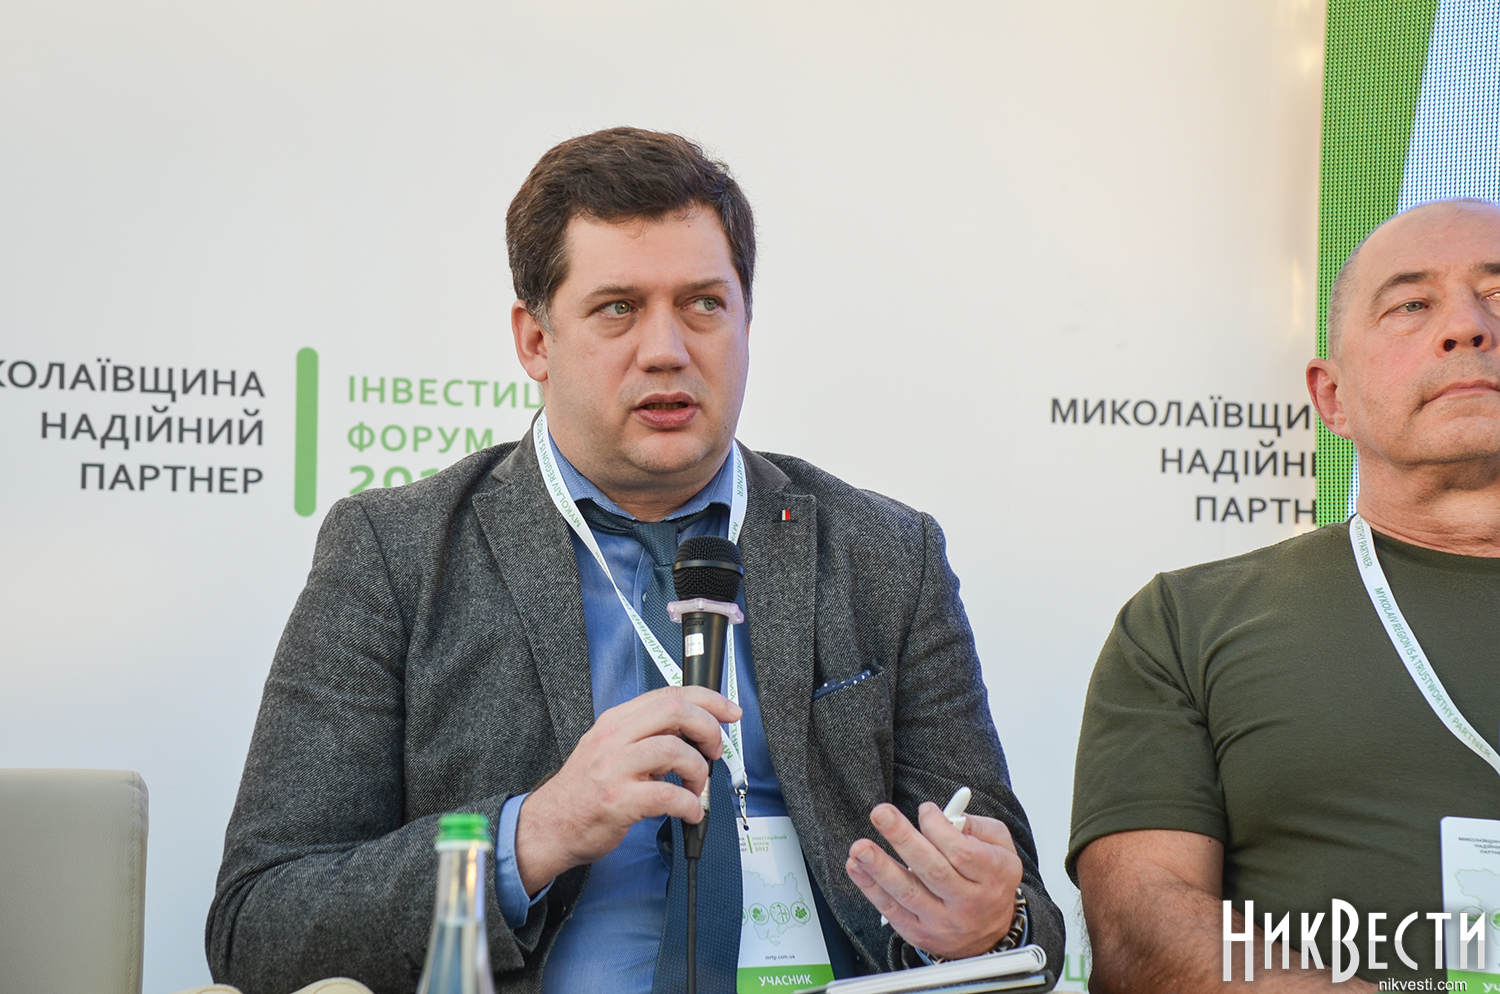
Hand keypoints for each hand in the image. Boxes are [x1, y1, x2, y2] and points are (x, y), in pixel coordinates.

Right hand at [515, 685, 741, 894]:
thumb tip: (694, 732)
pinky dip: (690, 805)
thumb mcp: (612, 749)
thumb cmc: (586, 790)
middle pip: (675, 711)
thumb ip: (647, 735)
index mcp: (617, 721)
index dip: (708, 699)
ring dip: (698, 770)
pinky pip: (668, 796)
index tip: (730, 711)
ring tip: (696, 788)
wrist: (550, 825)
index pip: (670, 694)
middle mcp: (614, 737)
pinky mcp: (618, 801)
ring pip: (674, 750)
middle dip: (708, 728)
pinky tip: (690, 812)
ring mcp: (614, 768)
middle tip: (714, 751)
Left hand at [846, 801, 1023, 959]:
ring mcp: (942, 920)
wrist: (990, 935)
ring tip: (860, 848)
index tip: (925, 810)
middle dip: (903, 839)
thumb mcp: (1002, 848)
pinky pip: (891, 910)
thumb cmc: (991, 881)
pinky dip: (870, 888)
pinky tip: (856, 867)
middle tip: (881, 814)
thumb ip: (979, 826)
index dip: (939, 828)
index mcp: (991, 876)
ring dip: (880, 868)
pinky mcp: (919, 932)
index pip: (962, 852)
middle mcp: (967, 902)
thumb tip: (948, 815)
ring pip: (908, 893)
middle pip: (933, 870)